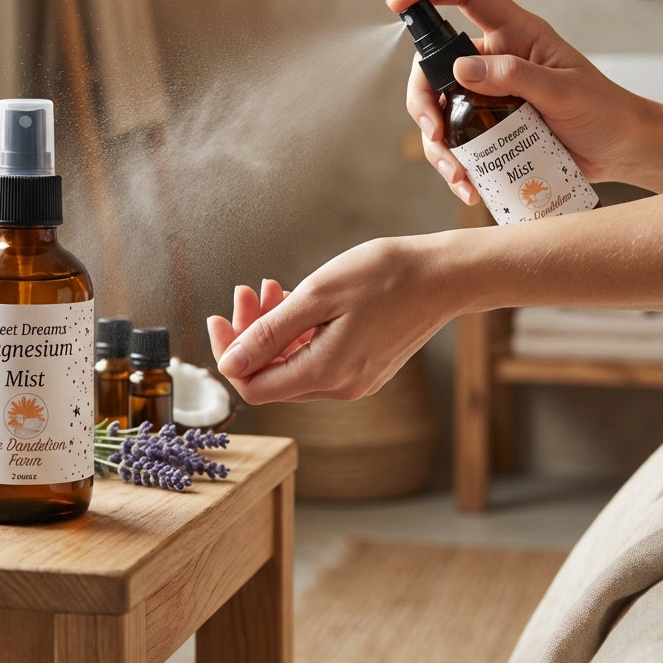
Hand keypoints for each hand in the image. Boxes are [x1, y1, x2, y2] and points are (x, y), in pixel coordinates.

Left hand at [206, 236, 455, 403]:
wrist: (444, 275)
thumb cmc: (384, 276)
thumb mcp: (317, 296)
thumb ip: (269, 334)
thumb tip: (228, 365)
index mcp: (325, 373)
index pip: (253, 386)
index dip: (228, 354)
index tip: (219, 315)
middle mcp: (339, 387)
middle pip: (271, 375)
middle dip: (250, 333)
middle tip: (248, 289)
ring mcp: (354, 380)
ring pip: (292, 364)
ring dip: (274, 329)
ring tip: (272, 286)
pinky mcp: (365, 367)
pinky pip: (315, 358)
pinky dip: (298, 332)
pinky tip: (297, 300)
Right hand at [387, 0, 641, 200]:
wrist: (622, 150)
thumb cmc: (605, 111)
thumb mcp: (563, 90)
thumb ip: (515, 75)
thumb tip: (460, 70)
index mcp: (514, 33)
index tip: (397, 3)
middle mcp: (494, 59)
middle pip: (434, 66)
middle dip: (421, 102)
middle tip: (434, 134)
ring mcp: (487, 95)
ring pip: (437, 110)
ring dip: (438, 146)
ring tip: (458, 175)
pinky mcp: (487, 128)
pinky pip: (456, 143)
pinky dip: (455, 167)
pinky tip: (469, 187)